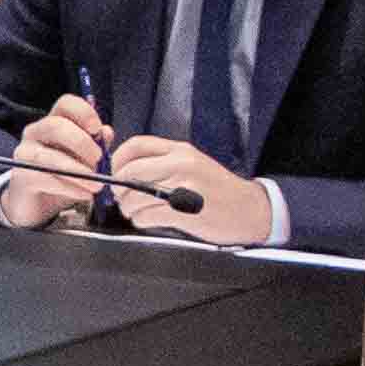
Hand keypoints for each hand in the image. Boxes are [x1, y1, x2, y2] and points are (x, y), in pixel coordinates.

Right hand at [0, 90, 113, 229]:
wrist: (38, 203)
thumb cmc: (64, 175)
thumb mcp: (85, 159)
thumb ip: (97, 144)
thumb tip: (106, 132)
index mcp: (54, 121)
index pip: (66, 103)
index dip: (84, 113)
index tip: (98, 130)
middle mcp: (36, 132)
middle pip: (56, 126)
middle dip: (81, 143)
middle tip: (99, 160)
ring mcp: (25, 154)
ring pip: (50, 156)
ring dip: (78, 171)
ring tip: (97, 185)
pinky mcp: (22, 176)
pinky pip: (46, 178)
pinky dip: (69, 187)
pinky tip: (84, 194)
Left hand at [104, 133, 276, 243]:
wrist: (249, 209)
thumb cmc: (217, 189)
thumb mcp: (192, 164)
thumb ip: (163, 163)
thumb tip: (125, 171)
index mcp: (180, 151)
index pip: (136, 145)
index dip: (118, 160)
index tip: (115, 173)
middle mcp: (181, 165)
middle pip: (130, 172)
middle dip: (119, 188)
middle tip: (122, 198)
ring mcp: (182, 188)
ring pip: (134, 196)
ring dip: (128, 208)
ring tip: (136, 212)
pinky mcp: (183, 213)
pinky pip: (146, 215)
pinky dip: (141, 220)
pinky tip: (148, 220)